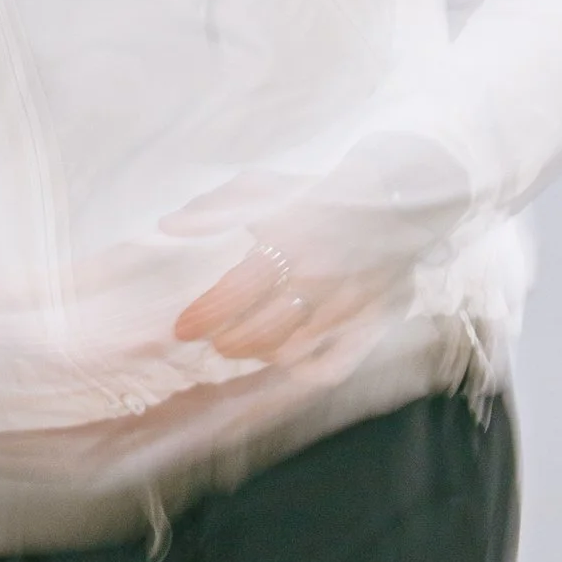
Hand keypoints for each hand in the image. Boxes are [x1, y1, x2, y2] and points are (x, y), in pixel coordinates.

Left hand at [164, 134, 468, 370]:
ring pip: (293, 351)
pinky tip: (287, 363)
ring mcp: (349, 306)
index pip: (237, 291)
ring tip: (243, 347)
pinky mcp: (374, 321)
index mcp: (291, 244)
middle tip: (213, 341)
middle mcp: (319, 279)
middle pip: (261, 330)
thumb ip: (216, 208)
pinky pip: (336, 365)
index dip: (205, 314)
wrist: (394, 195)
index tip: (182, 327)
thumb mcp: (265, 189)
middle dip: (228, 341)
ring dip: (260, 354)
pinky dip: (307, 372)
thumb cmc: (319, 194)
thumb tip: (167, 225)